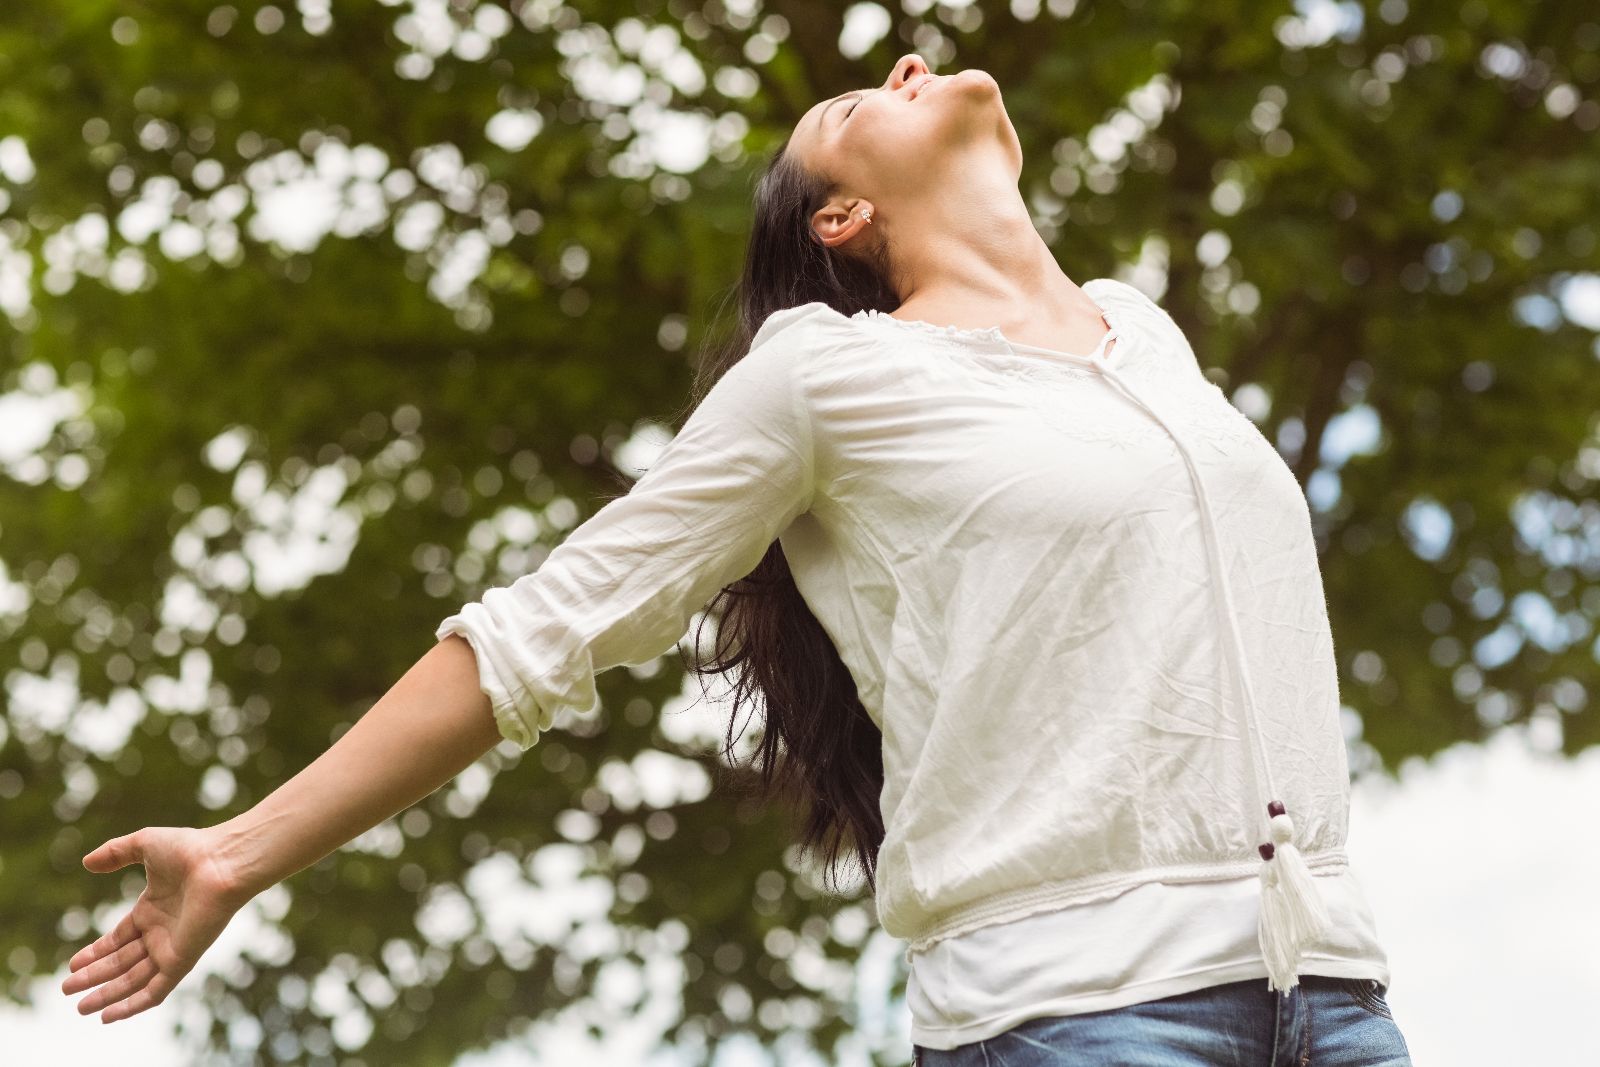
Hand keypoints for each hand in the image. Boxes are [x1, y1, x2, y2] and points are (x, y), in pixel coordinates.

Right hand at [62, 825, 249, 1022]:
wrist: (223, 862)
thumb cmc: (190, 849)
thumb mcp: (145, 844)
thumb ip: (115, 852)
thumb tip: (86, 862)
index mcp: (153, 909)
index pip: (119, 938)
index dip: (96, 952)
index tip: (73, 964)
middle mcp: (162, 931)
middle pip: (122, 962)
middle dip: (94, 976)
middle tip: (67, 988)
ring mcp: (172, 947)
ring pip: (133, 980)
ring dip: (106, 994)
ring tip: (79, 1006)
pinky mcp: (182, 959)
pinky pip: (156, 990)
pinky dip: (133, 1005)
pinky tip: (108, 1016)